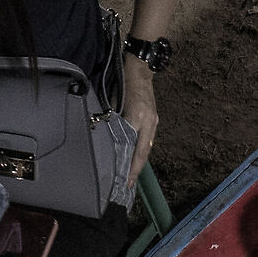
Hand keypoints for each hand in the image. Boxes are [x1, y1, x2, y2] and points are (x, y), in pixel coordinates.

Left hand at [120, 59, 158, 189]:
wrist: (140, 70)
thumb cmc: (123, 84)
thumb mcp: (112, 102)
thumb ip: (110, 121)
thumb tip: (104, 138)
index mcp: (138, 118)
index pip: (134, 149)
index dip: (130, 167)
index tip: (126, 182)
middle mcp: (149, 123)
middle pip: (143, 153)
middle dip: (135, 171)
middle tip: (128, 186)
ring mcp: (153, 122)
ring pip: (145, 149)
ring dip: (138, 163)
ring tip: (131, 177)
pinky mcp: (154, 121)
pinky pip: (147, 142)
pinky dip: (140, 152)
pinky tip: (134, 160)